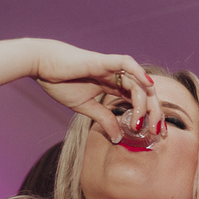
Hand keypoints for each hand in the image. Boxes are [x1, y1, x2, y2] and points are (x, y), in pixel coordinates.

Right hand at [29, 39, 161, 142]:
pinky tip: (148, 84)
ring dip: (144, 103)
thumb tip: (118, 138)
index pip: (140, 101)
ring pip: (139, 83)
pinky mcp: (103, 60)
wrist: (40, 66)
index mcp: (114, 86)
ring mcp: (112, 68)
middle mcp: (117, 76)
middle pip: (145, 93)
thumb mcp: (85, 107)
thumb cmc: (59, 82)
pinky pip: (126, 63)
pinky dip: (139, 72)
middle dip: (155, 112)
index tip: (156, 133)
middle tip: (158, 131)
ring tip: (142, 122)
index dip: (150, 116)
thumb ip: (104, 119)